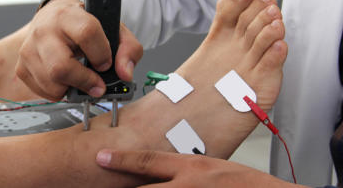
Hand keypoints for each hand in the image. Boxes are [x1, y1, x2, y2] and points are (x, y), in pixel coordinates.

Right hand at [16, 0, 142, 100]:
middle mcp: (44, 30)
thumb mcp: (114, 30)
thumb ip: (128, 49)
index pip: (86, 33)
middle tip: (96, 85)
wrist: (57, 18)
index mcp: (69, 15)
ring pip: (51, 83)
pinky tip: (67, 80)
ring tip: (81, 79)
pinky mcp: (22, 67)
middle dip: (84, 81)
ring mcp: (29, 50)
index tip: (106, 64)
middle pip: (61, 67)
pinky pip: (42, 91)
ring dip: (72, 89)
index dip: (101, 54)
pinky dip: (59, 92)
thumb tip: (125, 74)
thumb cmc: (86, 25)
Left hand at [96, 149, 302, 187]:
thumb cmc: (244, 182)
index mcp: (191, 167)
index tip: (101, 157)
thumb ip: (185, 169)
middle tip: (97, 183)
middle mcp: (186, 185)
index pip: (149, 160)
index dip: (122, 159)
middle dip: (121, 187)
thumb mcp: (212, 166)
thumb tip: (161, 172)